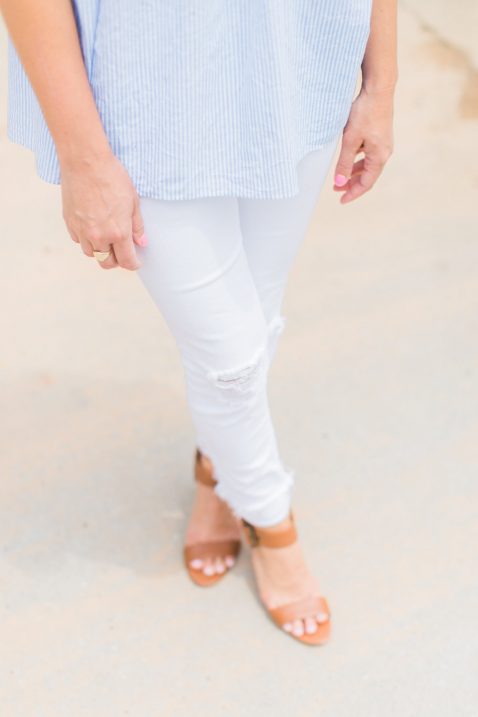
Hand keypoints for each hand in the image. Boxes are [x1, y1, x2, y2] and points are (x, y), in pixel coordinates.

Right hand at [60, 149, 147, 269]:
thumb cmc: (111, 177)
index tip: (136, 262)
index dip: (133, 264)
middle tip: (121, 252)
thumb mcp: (133, 201)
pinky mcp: (70, 223)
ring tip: (107, 239)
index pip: (126, 261)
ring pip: (91, 254)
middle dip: (116, 261)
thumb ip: (137, 226)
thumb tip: (141, 242)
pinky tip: (93, 228)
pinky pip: (78, 240)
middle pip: (106, 263)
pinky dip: (86, 239)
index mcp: (118, 232)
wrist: (85, 162)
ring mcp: (82, 231)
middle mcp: (99, 236)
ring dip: (100, 251)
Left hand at [333, 85, 394, 203]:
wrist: (378, 89)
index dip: (353, 193)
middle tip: (336, 190)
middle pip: (367, 176)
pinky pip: (368, 155)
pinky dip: (357, 160)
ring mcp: (383, 144)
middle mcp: (384, 152)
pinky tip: (348, 158)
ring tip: (340, 177)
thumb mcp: (350, 140)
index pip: (366, 183)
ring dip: (354, 172)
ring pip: (367, 165)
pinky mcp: (380, 136)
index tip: (341, 200)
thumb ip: (344, 163)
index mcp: (379, 157)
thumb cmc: (365, 113)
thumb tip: (340, 183)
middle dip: (352, 184)